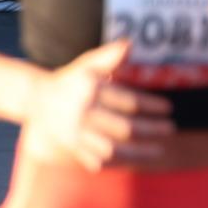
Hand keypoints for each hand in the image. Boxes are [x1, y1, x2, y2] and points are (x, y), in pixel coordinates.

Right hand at [23, 39, 174, 166]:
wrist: (37, 99)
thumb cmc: (71, 79)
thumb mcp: (88, 63)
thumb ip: (110, 56)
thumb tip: (131, 44)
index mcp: (90, 89)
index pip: (128, 101)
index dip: (152, 105)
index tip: (169, 108)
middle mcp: (83, 112)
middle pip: (124, 127)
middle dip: (151, 129)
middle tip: (170, 129)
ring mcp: (76, 133)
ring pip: (113, 149)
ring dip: (139, 153)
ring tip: (159, 151)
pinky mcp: (73, 148)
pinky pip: (99, 161)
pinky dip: (119, 163)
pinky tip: (136, 160)